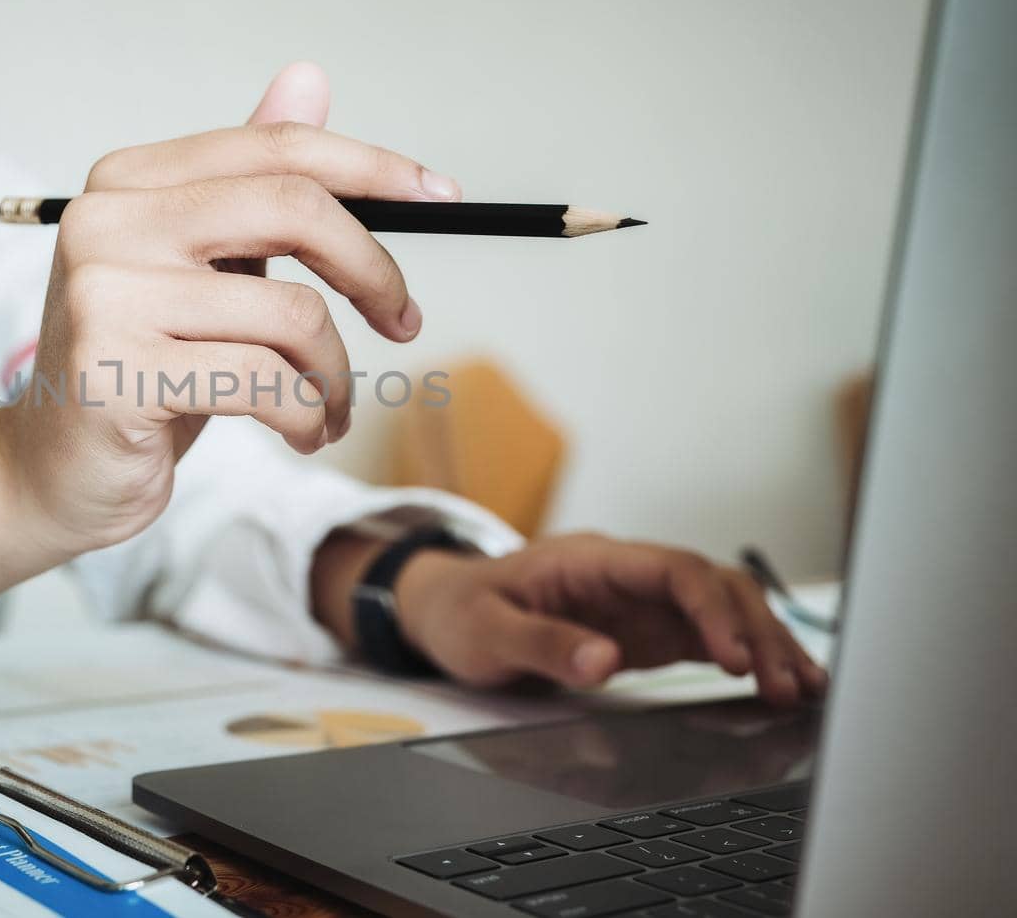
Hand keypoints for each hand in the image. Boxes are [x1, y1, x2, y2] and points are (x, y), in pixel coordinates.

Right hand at [1, 64, 462, 554]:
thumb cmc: (142, 368)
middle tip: (404, 321)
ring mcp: (105, 295)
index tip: (444, 198)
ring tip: (330, 409)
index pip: (276, 148)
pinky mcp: (114, 371)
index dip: (372, 167)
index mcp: (129, 181)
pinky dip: (308, 416)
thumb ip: (251, 182)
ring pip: (291, 314)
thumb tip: (308, 78)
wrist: (53, 473)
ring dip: (336, 376)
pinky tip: (301, 433)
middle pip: (292, 208)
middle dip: (373, 269)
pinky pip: (265, 382)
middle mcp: (108, 221)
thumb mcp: (202, 270)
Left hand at [393, 533, 827, 704]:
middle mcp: (626, 575)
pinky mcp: (646, 632)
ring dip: (764, 643)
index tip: (735, 656)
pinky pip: (709, 638)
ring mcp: (641, 603)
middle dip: (755, 631)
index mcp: (590, 560)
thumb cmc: (461, 612)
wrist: (444, 609)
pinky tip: (782, 684)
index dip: (710, 608)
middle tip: (785, 685)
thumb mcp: (486, 631)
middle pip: (712, 586)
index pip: (671, 569)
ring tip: (803, 689)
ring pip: (722, 609)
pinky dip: (748, 658)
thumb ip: (542, 644)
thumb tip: (603, 662)